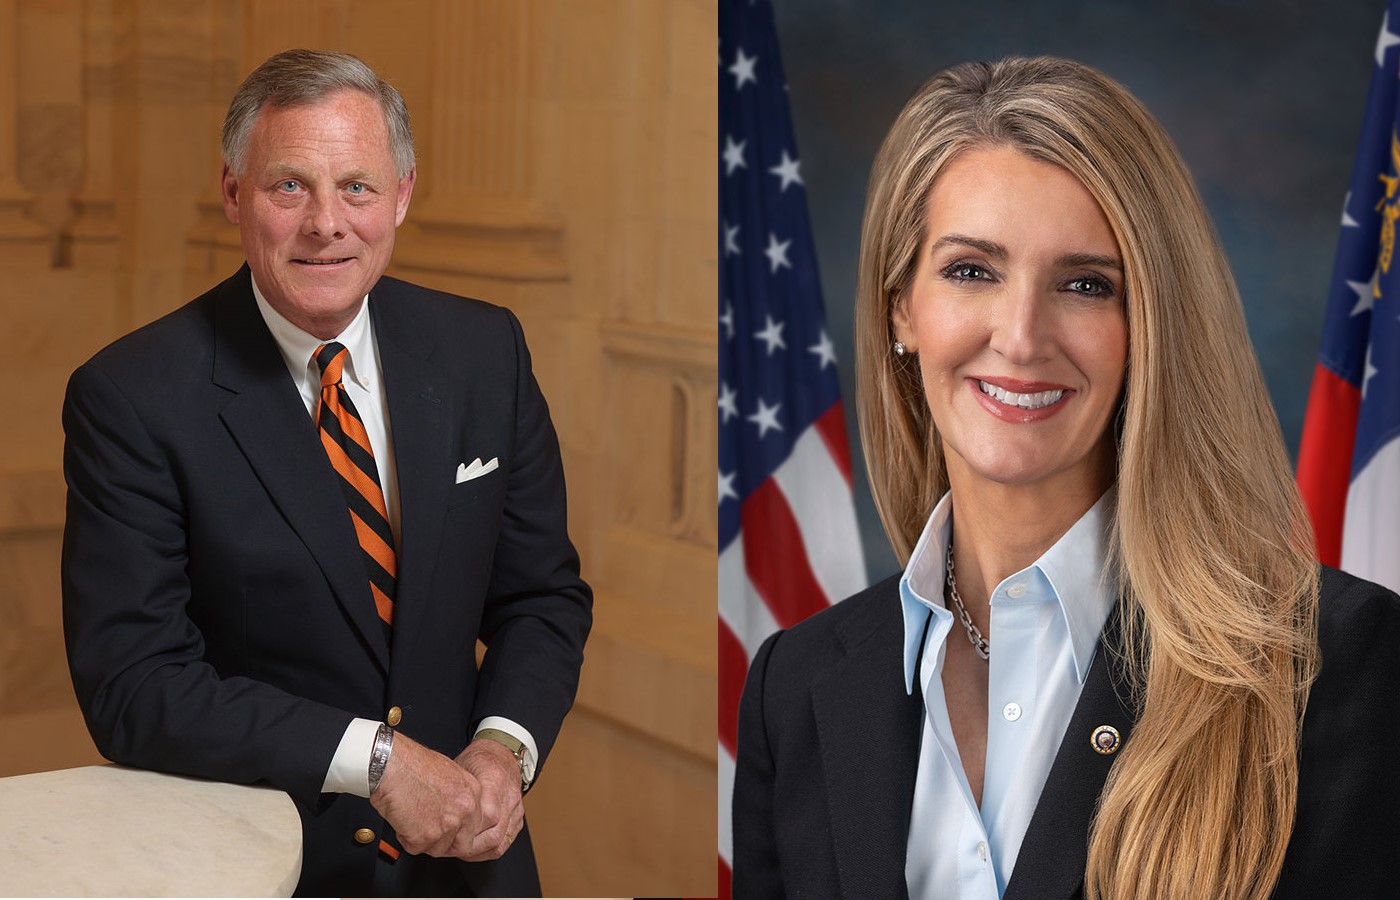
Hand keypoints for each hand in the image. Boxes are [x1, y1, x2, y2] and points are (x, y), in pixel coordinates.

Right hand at [370, 732, 482, 857]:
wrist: (390, 765)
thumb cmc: (411, 764)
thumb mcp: (448, 774)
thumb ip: (457, 797)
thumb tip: (454, 813)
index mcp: (472, 792)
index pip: (475, 827)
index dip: (459, 833)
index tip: (450, 833)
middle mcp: (465, 809)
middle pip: (462, 844)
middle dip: (444, 843)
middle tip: (429, 834)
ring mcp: (447, 824)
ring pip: (438, 849)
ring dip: (423, 840)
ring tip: (412, 819)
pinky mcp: (426, 836)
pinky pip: (416, 848)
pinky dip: (405, 838)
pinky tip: (402, 819)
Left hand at [453, 737, 524, 860]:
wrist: (502, 754)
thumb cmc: (479, 760)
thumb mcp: (460, 767)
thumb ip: (450, 791)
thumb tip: (428, 811)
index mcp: (494, 779)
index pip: (486, 816)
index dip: (465, 832)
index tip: (445, 837)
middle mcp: (509, 795)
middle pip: (493, 834)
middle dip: (468, 847)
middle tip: (447, 849)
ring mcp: (516, 808)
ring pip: (499, 842)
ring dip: (476, 851)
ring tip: (457, 851)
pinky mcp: (518, 818)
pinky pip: (505, 842)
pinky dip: (487, 850)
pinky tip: (473, 850)